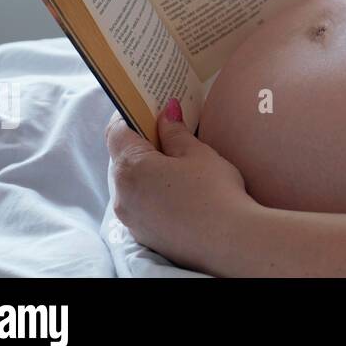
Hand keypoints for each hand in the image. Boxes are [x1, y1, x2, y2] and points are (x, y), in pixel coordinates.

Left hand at [105, 100, 255, 275]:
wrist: (229, 241)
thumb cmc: (214, 192)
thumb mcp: (197, 154)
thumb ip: (175, 132)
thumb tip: (166, 114)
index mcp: (130, 168)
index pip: (116, 131)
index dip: (130, 114)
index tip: (147, 104)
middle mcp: (121, 195)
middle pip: (121, 158)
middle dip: (141, 142)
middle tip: (167, 129)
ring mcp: (130, 219)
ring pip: (130, 183)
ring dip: (146, 169)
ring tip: (176, 161)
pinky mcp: (144, 235)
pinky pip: (140, 205)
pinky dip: (152, 192)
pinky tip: (178, 190)